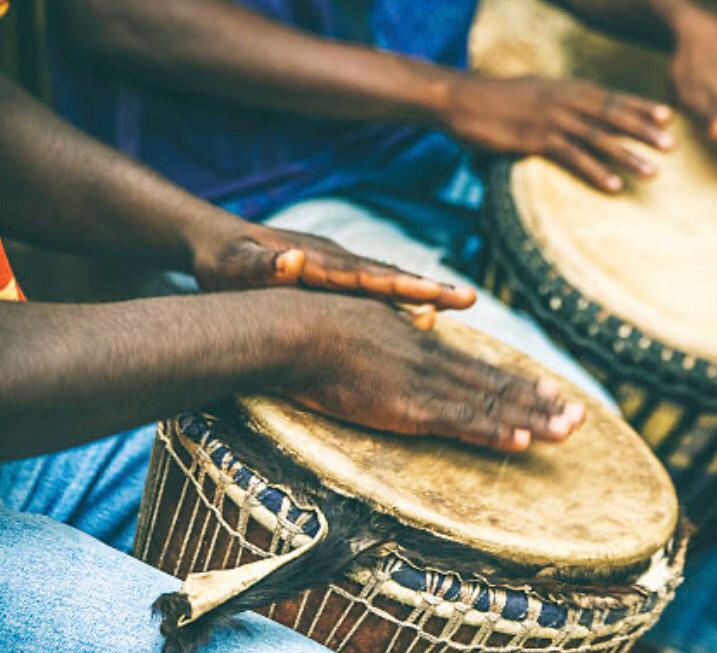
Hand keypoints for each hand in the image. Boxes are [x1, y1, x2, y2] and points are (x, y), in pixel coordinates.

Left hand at [192, 222, 475, 309]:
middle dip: (431, 288)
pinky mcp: (335, 277)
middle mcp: (337, 261)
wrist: (215, 240)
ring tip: (461, 304)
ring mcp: (339, 267)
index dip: (402, 287)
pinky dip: (403, 301)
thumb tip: (291, 260)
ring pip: (389, 282)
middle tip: (470, 300)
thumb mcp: (234, 266)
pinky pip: (376, 291)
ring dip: (424, 293)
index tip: (436, 293)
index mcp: (318, 263)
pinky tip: (423, 318)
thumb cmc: (222, 262)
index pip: (367, 276)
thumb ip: (261, 266)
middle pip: (391, 276)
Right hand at [288, 295, 584, 451]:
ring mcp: (426, 384)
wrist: (296, 330)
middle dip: (542, 403)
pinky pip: (462, 423)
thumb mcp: (368, 316)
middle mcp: (435, 362)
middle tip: (580, 415)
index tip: (551, 391)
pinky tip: (524, 441)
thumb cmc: (317, 323)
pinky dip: (495, 432)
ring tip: (571, 429)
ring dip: (534, 420)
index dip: (519, 383)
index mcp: (423, 345)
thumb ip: (400, 323)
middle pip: (498, 386)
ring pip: (492, 405)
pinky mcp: (409, 406)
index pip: (481, 368)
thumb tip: (421, 320)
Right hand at [442, 75, 673, 191]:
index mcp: (566, 88)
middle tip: (672, 146)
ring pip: (598, 139)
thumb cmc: (494, 100)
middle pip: (613, 116)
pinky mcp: (535, 140)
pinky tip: (613, 185)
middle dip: (644, 131)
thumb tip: (573, 112)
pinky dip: (595, 172)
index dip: (642, 107)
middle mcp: (564, 101)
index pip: (612, 97)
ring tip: (652, 172)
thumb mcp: (532, 92)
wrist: (460, 100)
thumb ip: (556, 101)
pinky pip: (572, 158)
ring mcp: (551, 120)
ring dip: (627, 156)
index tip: (669, 118)